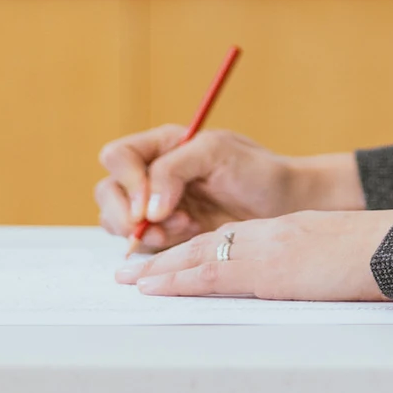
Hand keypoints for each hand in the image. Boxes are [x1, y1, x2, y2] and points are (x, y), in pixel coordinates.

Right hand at [94, 125, 363, 251]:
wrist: (285, 205)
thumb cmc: (257, 172)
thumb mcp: (217, 153)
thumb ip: (174, 170)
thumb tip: (147, 207)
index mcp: (161, 145)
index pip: (117, 157)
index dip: (128, 182)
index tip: (149, 205)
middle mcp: (152, 175)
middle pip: (107, 191)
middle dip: (125, 213)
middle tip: (156, 226)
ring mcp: (156, 207)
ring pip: (117, 221)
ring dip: (144, 232)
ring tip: (184, 227)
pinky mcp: (167, 235)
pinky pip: (141, 245)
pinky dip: (158, 247)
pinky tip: (190, 236)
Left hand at [115, 210, 392, 300]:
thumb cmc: (377, 257)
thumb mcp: (335, 258)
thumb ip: (309, 267)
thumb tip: (301, 284)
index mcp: (284, 234)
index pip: (229, 241)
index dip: (194, 252)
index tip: (169, 262)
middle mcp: (268, 237)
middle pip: (205, 244)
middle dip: (165, 257)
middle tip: (130, 269)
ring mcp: (265, 251)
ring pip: (199, 256)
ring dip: (160, 269)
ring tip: (128, 279)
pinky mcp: (266, 270)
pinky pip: (211, 274)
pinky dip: (178, 280)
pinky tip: (155, 287)